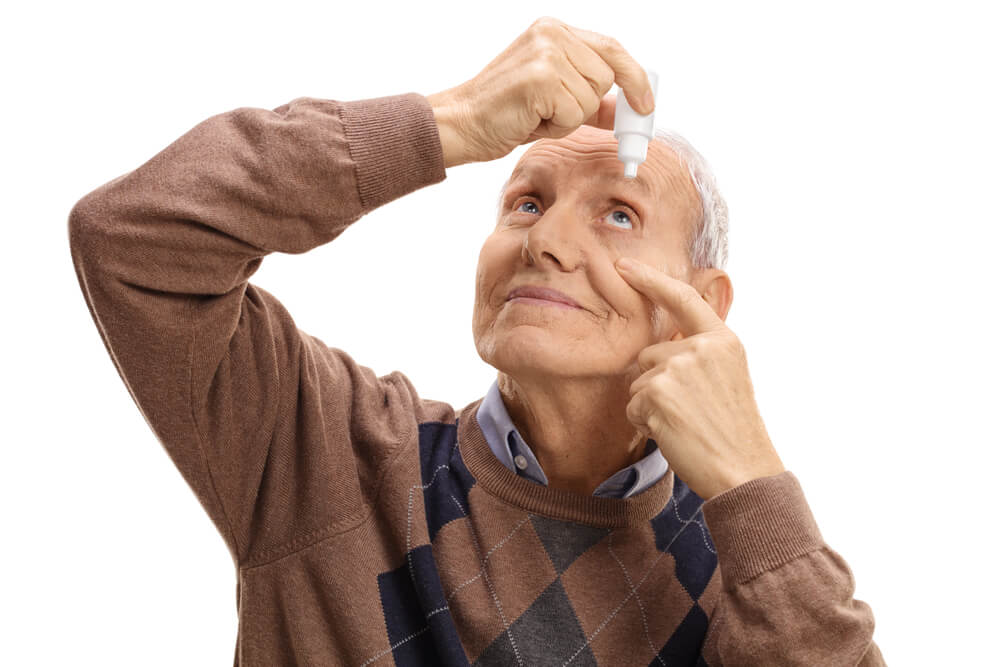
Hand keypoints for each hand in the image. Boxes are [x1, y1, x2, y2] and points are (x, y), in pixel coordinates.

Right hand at [426, 16, 654, 167]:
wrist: (463, 123)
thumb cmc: (504, 112)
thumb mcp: (554, 100)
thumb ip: (591, 99)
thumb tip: (626, 110)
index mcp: (554, 31)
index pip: (612, 48)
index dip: (634, 77)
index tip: (645, 104)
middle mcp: (552, 33)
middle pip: (606, 77)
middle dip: (587, 104)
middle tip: (553, 113)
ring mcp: (546, 53)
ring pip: (592, 98)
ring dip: (569, 118)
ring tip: (537, 113)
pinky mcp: (541, 77)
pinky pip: (576, 113)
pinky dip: (557, 126)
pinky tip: (531, 119)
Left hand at [615, 258, 785, 500]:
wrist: (743, 470)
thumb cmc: (732, 430)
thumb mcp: (727, 377)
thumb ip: (699, 353)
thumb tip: (659, 346)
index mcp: (723, 340)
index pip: (682, 298)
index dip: (649, 279)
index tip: (623, 264)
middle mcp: (701, 347)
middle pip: (650, 353)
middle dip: (657, 382)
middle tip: (690, 412)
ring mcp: (678, 368)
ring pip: (638, 382)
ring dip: (651, 406)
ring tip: (685, 424)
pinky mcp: (657, 392)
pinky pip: (632, 405)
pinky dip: (645, 423)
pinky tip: (674, 434)